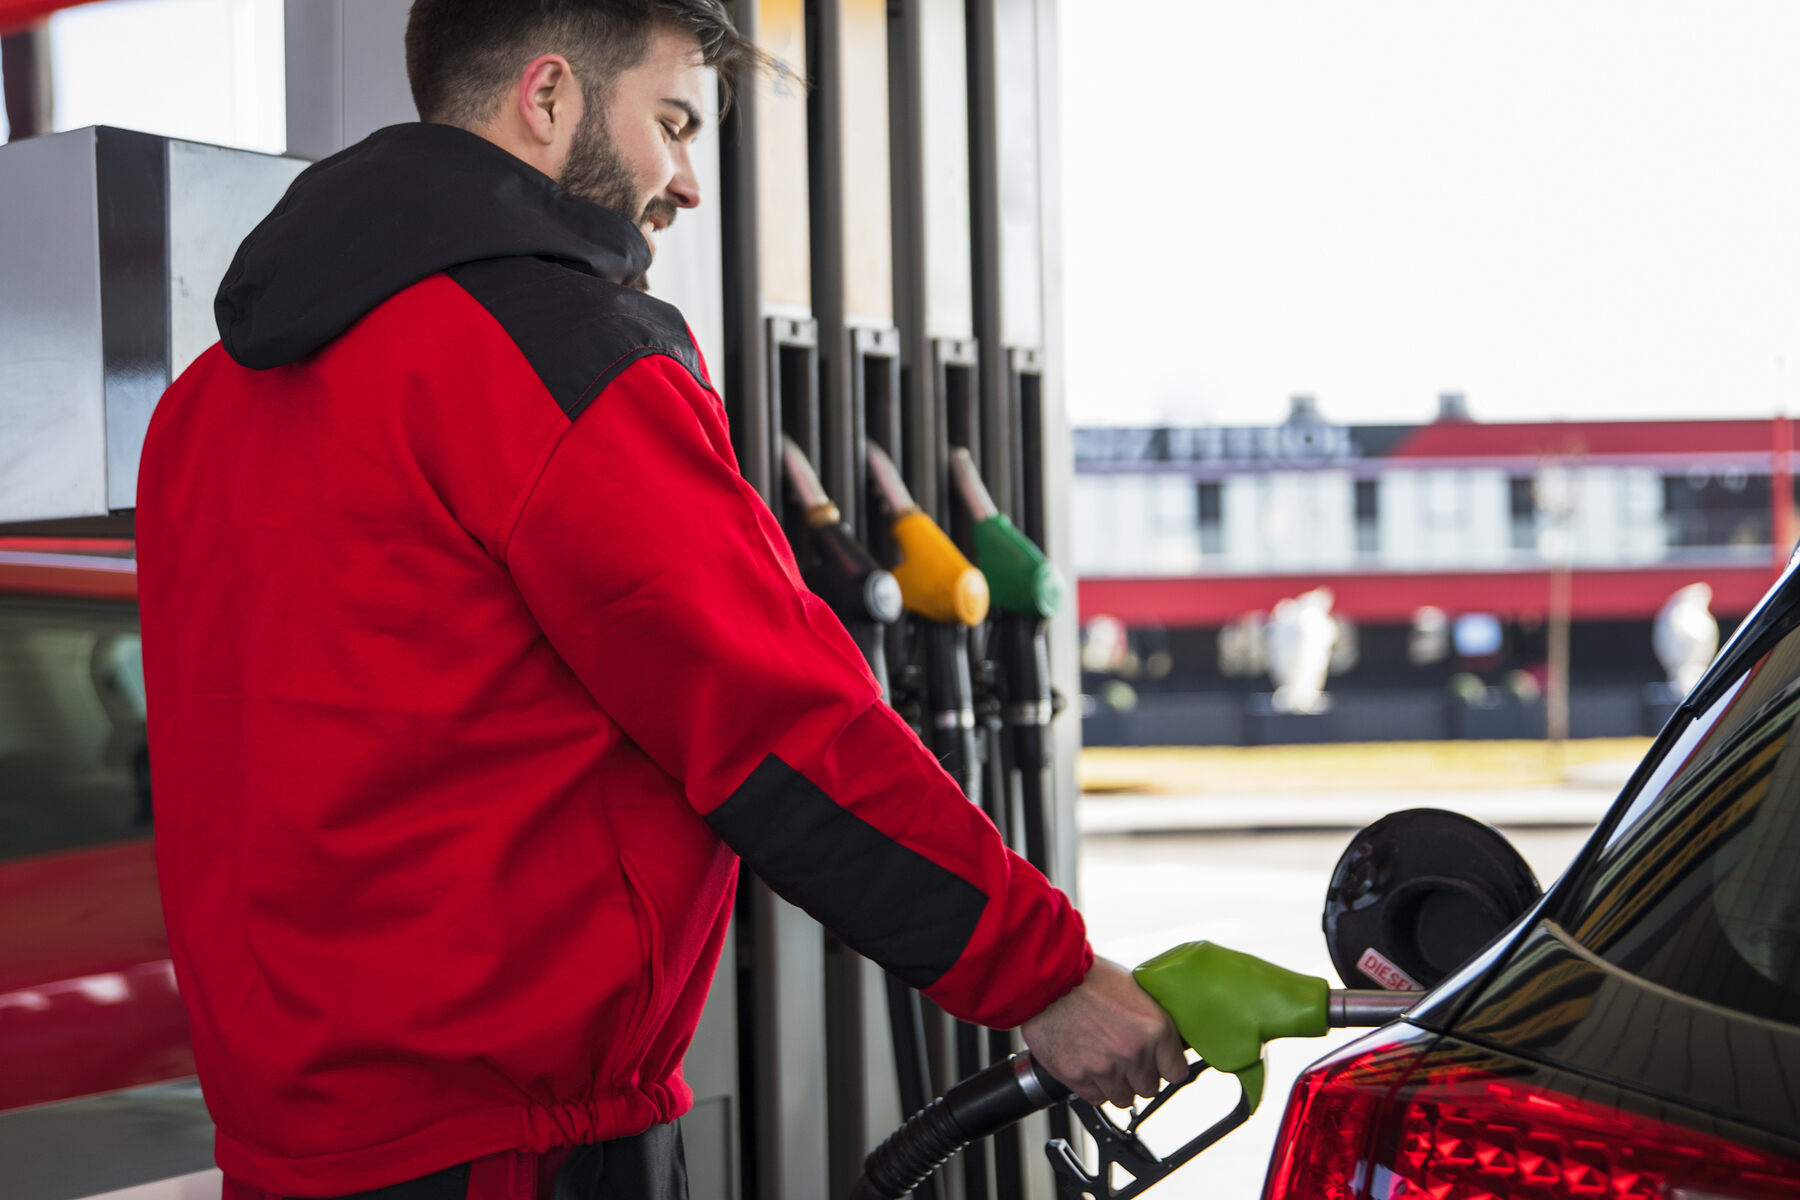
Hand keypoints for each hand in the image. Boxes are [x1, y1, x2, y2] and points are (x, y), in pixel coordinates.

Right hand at [1020, 956, 1187, 1107]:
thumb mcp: (1132, 988)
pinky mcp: (1077, 1077)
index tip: (1159, 1064)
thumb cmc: (1087, 976)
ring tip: (1104, 1061)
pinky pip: (1095, 1097)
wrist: (1048, 979)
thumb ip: (1149, 1020)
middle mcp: (1133, 1052)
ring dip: (1116, 1084)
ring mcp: (1105, 1068)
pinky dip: (1092, 1086)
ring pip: (1123, 1098)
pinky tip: (1087, 1063)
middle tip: (1125, 1057)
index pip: (1176, 1071)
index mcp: (1154, 1028)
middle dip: (1139, 1075)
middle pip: (1149, 1088)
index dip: (1165, 1066)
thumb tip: (1161, 1039)